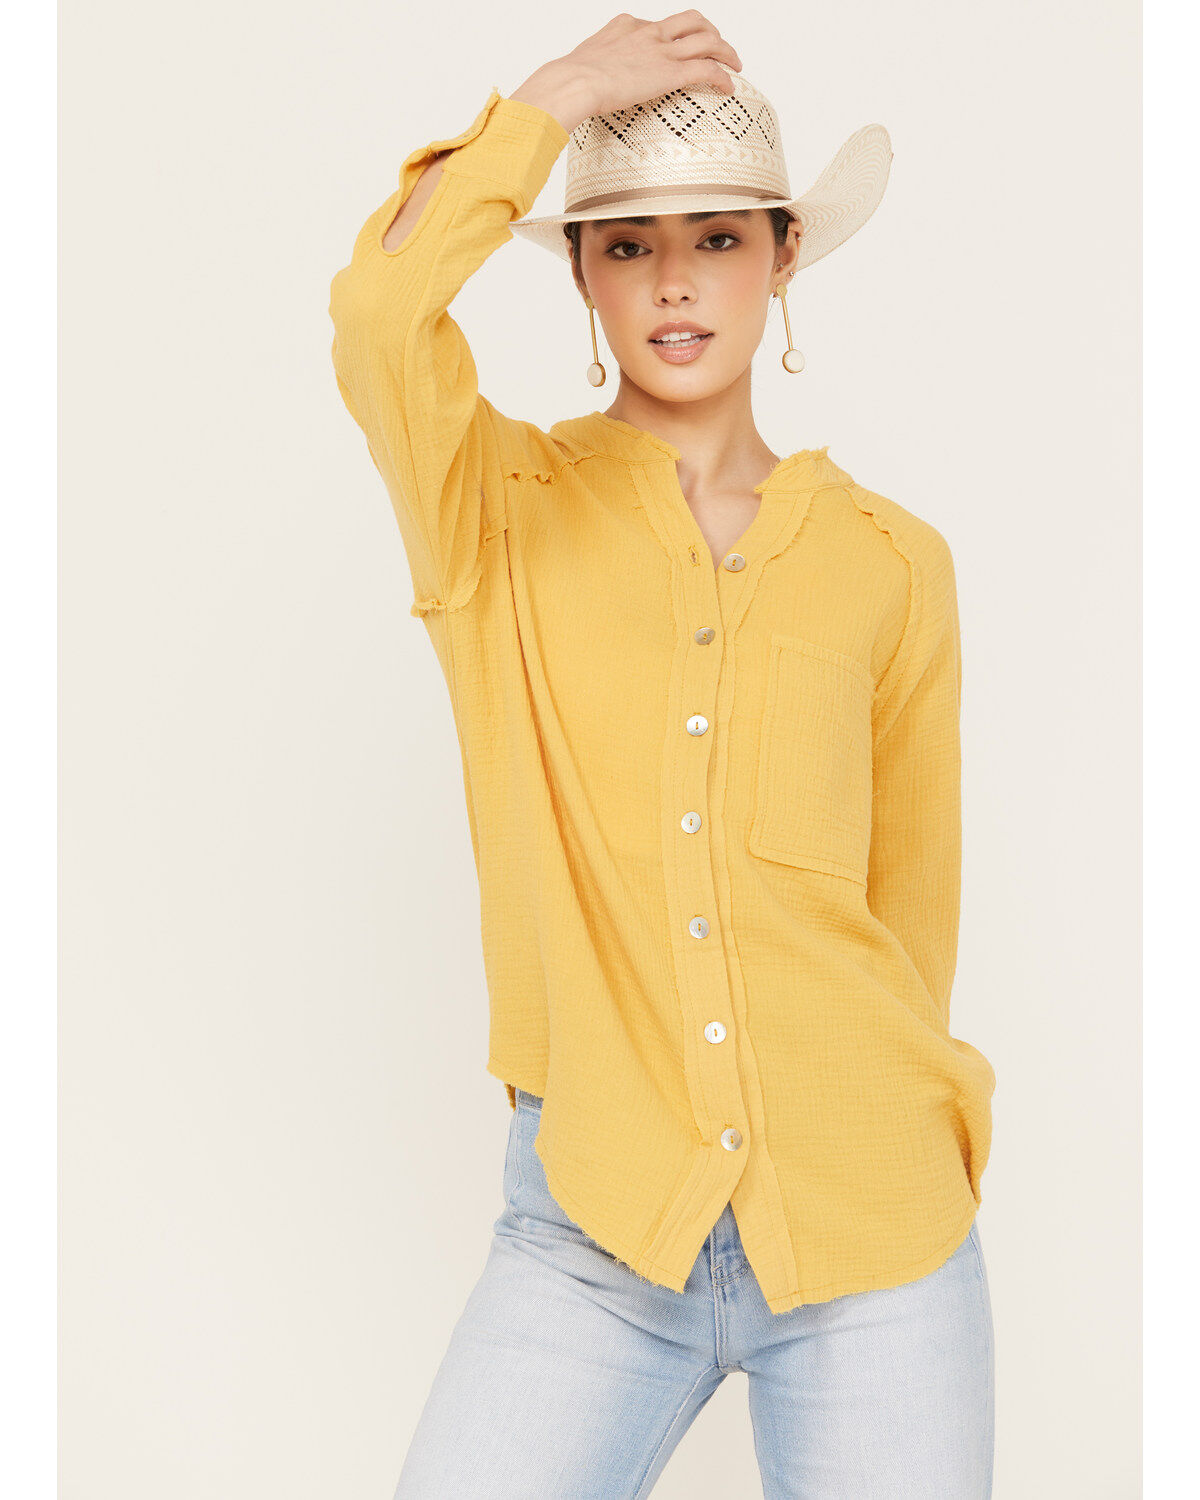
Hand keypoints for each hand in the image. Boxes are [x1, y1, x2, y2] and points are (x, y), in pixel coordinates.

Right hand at [512, 12, 742, 132]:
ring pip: (707, 39)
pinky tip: (729, 88)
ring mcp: (661, 51)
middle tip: (718, 46)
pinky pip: (707, 69)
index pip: (656, 24)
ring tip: (734, 64)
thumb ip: (588, 72)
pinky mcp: (671, 72)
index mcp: (625, 27)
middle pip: (690, 20)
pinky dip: (723, 77)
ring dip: (725, 50)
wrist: (573, 82)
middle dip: (709, 31)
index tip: (675, 47)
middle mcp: (647, 33)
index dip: (672, 35)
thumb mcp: (579, 67)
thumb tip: (571, 89)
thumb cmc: (568, 81)